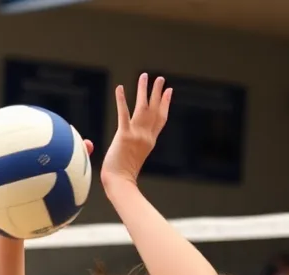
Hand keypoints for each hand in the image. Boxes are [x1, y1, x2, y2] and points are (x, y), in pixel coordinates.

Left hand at [101, 73, 171, 187]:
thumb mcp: (132, 160)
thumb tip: (128, 146)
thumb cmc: (122, 178)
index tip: (169, 91)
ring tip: (145, 76)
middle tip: (160, 78)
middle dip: (157, 93)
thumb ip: (133, 150)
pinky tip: (120, 87)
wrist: (120, 184)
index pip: (161, 119)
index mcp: (150, 142)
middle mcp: (146, 136)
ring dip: (144, 90)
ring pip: (142, 107)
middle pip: (154, 110)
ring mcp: (137, 135)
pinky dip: (121, 100)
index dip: (165, 104)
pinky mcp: (124, 135)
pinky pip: (123, 114)